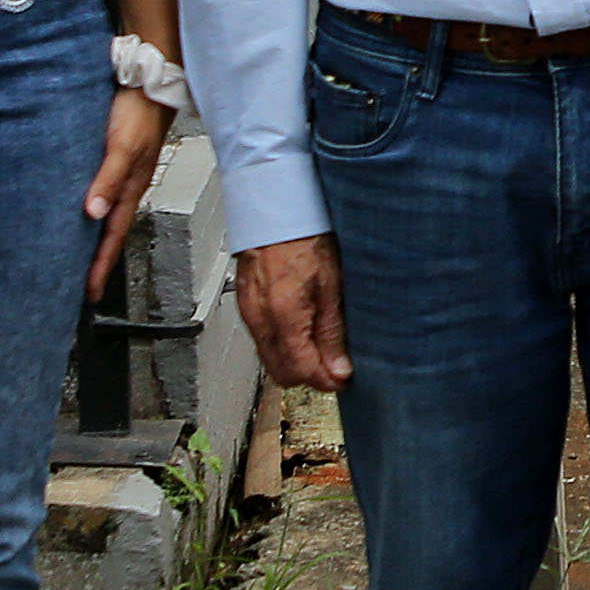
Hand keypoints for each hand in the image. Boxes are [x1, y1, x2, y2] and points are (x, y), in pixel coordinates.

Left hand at [81, 84, 172, 297]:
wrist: (147, 83)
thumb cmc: (140, 112)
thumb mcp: (123, 148)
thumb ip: (108, 179)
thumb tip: (93, 211)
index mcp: (130, 190)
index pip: (112, 238)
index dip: (100, 266)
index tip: (89, 291)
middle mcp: (124, 186)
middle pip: (108, 232)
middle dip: (96, 260)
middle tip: (80, 284)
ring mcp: (119, 174)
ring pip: (104, 215)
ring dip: (92, 237)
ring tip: (75, 255)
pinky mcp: (110, 160)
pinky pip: (99, 194)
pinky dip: (89, 210)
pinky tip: (77, 209)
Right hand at [240, 232, 350, 388]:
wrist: (277, 208)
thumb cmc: (305, 236)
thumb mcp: (332, 284)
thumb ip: (333, 331)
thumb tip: (339, 369)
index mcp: (283, 314)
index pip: (301, 370)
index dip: (326, 380)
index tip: (344, 377)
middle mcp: (260, 317)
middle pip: (281, 373)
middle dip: (310, 376)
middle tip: (335, 365)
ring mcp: (249, 312)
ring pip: (270, 359)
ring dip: (296, 362)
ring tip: (321, 347)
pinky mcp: (246, 304)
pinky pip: (262, 340)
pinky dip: (283, 345)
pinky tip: (302, 330)